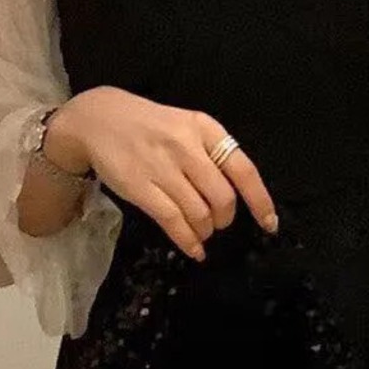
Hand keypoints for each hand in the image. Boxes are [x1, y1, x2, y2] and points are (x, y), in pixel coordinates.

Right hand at [47, 87, 277, 261]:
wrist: (99, 119)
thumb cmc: (150, 125)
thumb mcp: (186, 125)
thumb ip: (211, 153)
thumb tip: (238, 194)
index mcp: (204, 128)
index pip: (243, 169)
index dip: (260, 201)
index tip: (269, 223)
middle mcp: (187, 146)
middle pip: (222, 197)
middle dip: (225, 218)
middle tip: (219, 222)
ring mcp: (162, 167)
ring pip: (199, 212)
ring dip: (206, 230)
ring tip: (203, 231)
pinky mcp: (140, 187)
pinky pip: (173, 221)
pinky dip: (188, 240)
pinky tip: (194, 248)